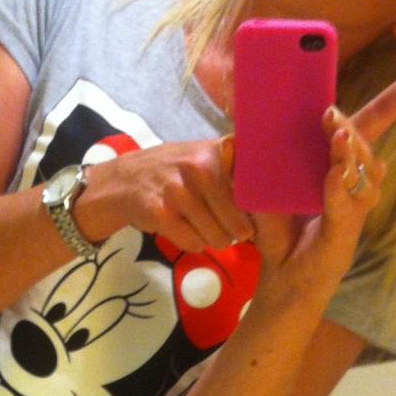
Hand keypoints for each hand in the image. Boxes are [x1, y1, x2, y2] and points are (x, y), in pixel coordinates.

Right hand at [76, 137, 254, 253]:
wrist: (122, 181)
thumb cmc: (172, 171)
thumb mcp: (204, 157)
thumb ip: (236, 170)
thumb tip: (273, 198)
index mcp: (217, 152)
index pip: (254, 191)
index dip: (257, 211)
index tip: (254, 217)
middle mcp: (200, 168)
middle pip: (239, 222)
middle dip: (235, 233)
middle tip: (227, 229)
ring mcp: (178, 190)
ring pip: (217, 236)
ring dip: (213, 239)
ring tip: (201, 226)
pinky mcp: (161, 213)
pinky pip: (193, 243)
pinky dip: (193, 243)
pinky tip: (183, 230)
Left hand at [249, 55, 395, 291]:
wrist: (279, 276)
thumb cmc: (277, 229)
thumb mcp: (261, 184)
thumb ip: (253, 158)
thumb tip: (237, 131)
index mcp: (340, 159)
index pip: (378, 117)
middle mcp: (355, 178)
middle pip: (368, 137)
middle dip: (352, 123)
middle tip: (328, 114)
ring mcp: (355, 204)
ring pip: (364, 168)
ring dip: (349, 150)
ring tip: (334, 133)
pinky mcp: (346, 231)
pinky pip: (347, 202)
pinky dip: (340, 184)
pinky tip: (334, 172)